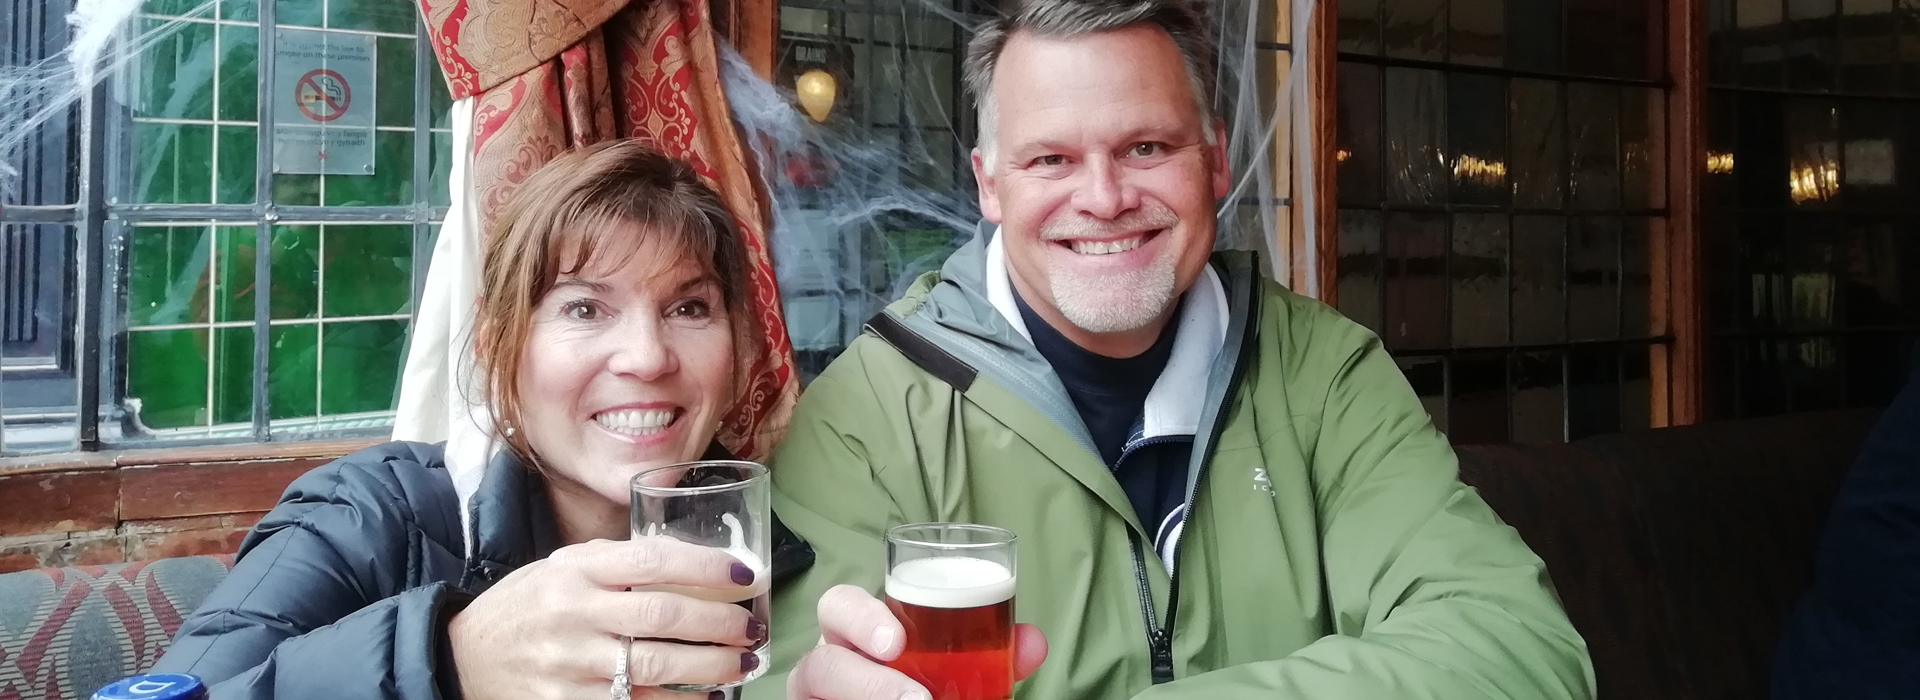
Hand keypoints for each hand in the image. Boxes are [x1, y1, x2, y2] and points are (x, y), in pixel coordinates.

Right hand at [449, 537, 766, 699]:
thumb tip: (691, 559)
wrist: (463, 657)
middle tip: (752, 628)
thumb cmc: (527, 606)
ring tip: (741, 664)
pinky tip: (703, 697)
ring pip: (655, 667)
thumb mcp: (561, 567)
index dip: (705, 567)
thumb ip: (617, 562)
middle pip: (662, 616)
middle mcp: (573, 613)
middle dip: (719, 623)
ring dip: (709, 668)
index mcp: (576, 570)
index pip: (652, 559)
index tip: (745, 575)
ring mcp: (569, 664)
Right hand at [787, 585, 1046, 699]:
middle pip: (819, 660)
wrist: (917, 699)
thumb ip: (992, 652)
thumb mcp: (959, 665)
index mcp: (860, 634)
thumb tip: (1032, 642)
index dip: (860, 618)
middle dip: (862, 680)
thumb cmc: (925, 680)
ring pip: (816, 688)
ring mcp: (820, 696)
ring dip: (868, 699)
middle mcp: (832, 663)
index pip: (840, 606)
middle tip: (915, 699)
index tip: (896, 641)